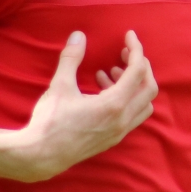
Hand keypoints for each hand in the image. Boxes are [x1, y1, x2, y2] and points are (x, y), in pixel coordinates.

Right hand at [5, 31, 156, 181]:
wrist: (41, 156)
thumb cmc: (50, 121)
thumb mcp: (59, 85)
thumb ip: (71, 58)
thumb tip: (78, 35)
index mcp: (114, 104)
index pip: (138, 71)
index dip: (136, 49)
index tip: (129, 36)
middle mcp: (123, 119)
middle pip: (149, 88)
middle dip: (140, 67)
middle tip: (123, 54)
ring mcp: (119, 131)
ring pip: (143, 104)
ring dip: (134, 85)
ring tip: (109, 72)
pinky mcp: (112, 139)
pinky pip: (131, 116)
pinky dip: (126, 100)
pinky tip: (101, 91)